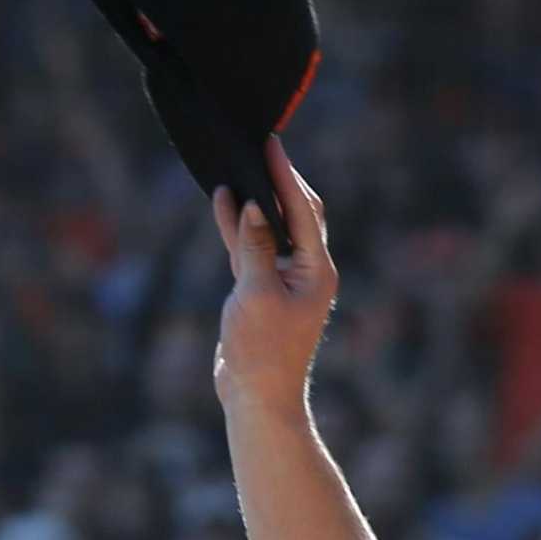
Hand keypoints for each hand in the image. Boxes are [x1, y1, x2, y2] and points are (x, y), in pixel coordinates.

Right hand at [212, 136, 338, 411]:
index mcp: (317, 270)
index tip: (272, 144)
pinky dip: (238, 226)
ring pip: (271, 228)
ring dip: (256, 199)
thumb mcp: (256, 292)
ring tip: (238, 162)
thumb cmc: (262, 349)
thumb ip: (256, 246)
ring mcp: (283, 279)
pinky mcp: (260, 289)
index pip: (305, 211)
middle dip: (278, 180)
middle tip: (261, 144)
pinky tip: (223, 200)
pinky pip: (251, 247)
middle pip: (296, 213)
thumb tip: (256, 206)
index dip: (287, 176)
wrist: (256, 395)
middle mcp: (306, 270)